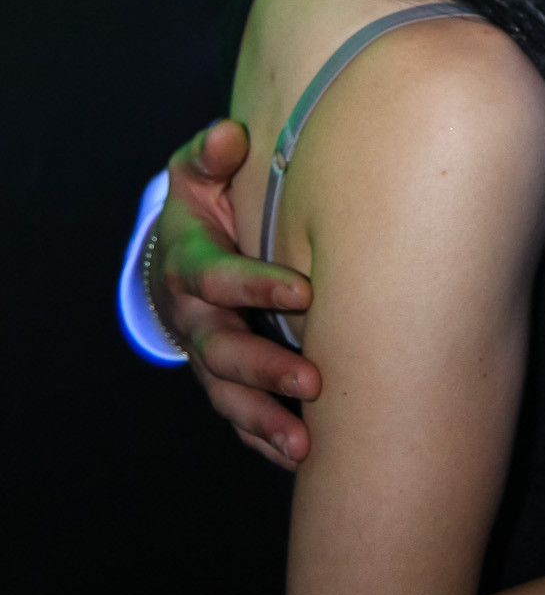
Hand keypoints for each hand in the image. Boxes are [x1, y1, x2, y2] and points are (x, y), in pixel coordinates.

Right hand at [153, 120, 320, 469]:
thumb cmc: (207, 201)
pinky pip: (238, 417)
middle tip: (313, 379)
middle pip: (220, 349)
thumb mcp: (198, 172)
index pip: (216, 277)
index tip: (302, 292)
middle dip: (263, 367)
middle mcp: (194, 316)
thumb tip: (229, 137)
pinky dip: (263, 439)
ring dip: (264, 419)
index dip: (254, 286)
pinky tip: (298, 458)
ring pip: (227, 395)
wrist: (181, 248)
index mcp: (190, 261)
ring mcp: (206, 353)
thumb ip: (211, 155)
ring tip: (304, 443)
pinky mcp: (222, 380)